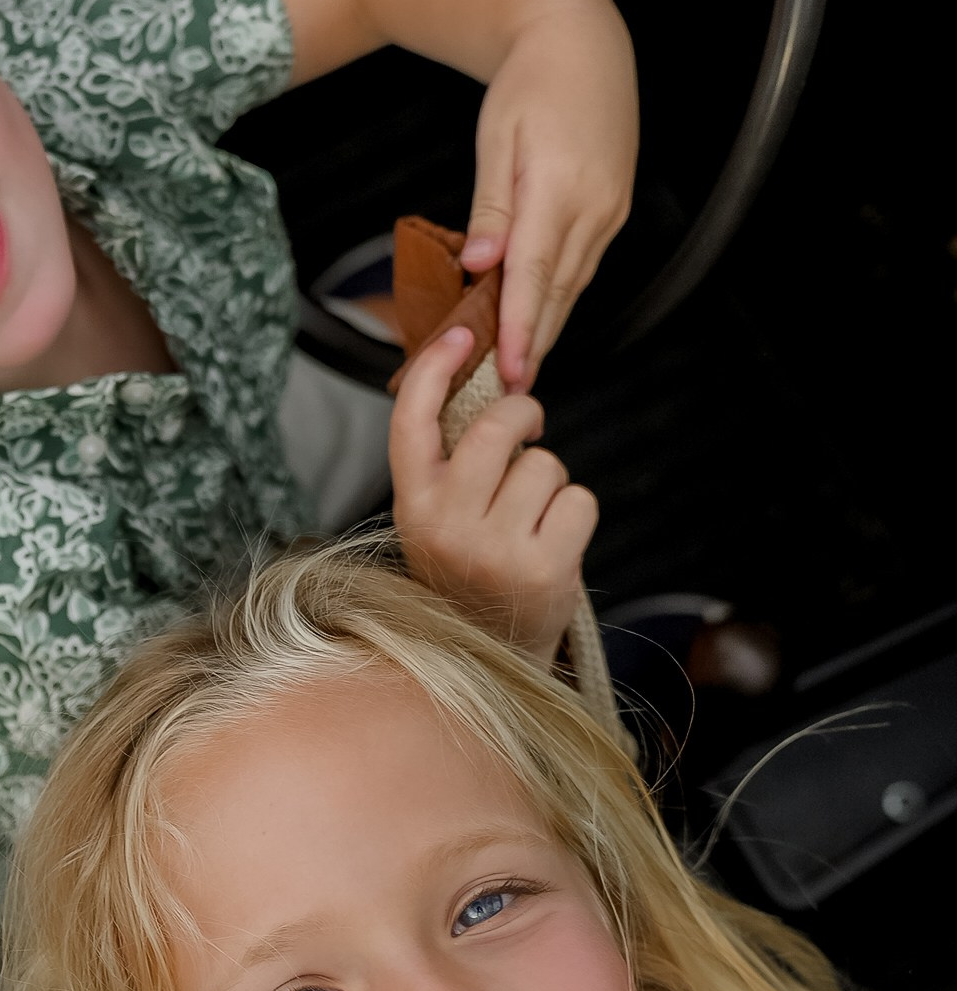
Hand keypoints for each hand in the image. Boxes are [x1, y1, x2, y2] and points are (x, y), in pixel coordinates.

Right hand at [390, 320, 595, 661]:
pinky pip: (579, 499)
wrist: (487, 654)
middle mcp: (444, 525)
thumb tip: (485, 379)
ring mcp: (493, 550)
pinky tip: (555, 540)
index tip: (462, 336)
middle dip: (524, 415)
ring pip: (544, 465)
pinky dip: (576, 512)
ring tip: (533, 516)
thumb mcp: (436, 516)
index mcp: (411, 505)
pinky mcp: (543, 569)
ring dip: (550, 480)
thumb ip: (450, 461)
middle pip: (495, 428)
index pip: (411, 421)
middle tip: (529, 428)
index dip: (434, 368)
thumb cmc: (467, 567)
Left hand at [460, 1, 636, 385]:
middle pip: (558, 291)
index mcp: (560, 188)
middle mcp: (595, 207)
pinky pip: (581, 264)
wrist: (580, 41)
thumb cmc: (530, 83)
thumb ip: (490, 206)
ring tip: (520, 371)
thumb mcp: (498, 139)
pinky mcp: (613, 208)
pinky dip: (559, 296)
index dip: (521, 329)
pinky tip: (541, 320)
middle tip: (506, 394)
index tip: (509, 371)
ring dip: (548, 328)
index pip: (535, 275)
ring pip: (573, 283)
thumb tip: (482, 264)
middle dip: (534, 346)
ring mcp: (610, 210)